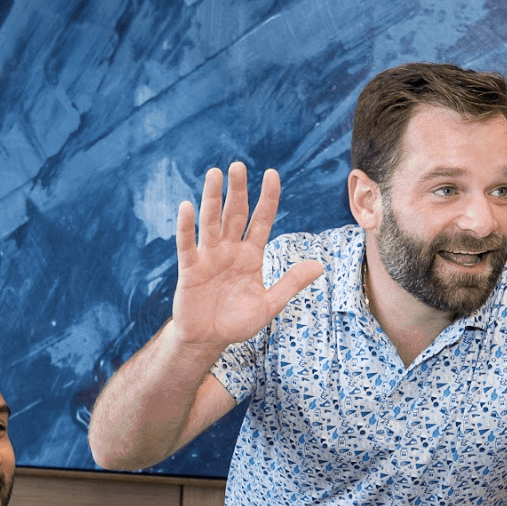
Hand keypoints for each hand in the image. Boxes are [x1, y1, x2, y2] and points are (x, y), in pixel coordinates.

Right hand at [172, 162, 323, 354]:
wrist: (208, 340)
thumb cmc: (237, 322)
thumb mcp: (269, 304)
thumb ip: (290, 283)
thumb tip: (320, 265)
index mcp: (251, 255)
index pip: (261, 220)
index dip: (267, 198)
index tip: (272, 174)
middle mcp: (230, 250)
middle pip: (235, 214)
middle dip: (237, 191)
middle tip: (237, 166)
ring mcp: (208, 257)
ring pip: (211, 222)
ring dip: (212, 199)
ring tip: (215, 174)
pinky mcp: (190, 269)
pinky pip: (187, 245)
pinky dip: (186, 227)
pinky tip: (187, 207)